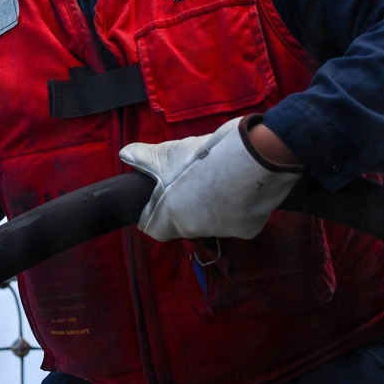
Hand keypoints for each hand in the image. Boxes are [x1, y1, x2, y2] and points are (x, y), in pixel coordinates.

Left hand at [120, 117, 303, 242]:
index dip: (153, 213)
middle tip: (192, 179)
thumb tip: (124, 154)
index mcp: (171, 214)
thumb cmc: (208, 155)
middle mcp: (194, 229)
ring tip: (219, 177)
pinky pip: (237, 220)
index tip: (159, 199)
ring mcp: (223, 231)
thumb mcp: (170, 151)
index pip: (154, 228)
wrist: (258, 158)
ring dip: (211, 206)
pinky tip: (242, 187)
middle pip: (183, 223)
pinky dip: (237, 207)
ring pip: (210, 221)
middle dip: (184, 205)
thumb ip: (144, 157)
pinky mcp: (248, 229)